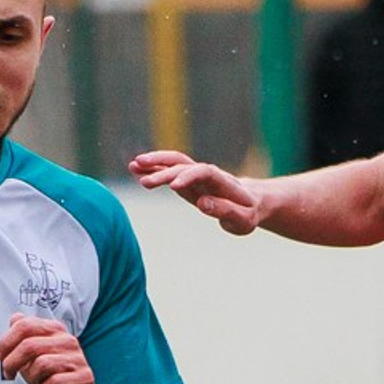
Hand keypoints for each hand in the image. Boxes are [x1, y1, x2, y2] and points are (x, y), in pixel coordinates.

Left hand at [0, 314, 107, 383]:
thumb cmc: (51, 375)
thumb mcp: (33, 354)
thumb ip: (24, 335)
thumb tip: (14, 319)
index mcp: (55, 329)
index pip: (24, 325)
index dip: (5, 342)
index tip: (1, 356)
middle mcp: (68, 340)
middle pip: (29, 345)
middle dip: (11, 362)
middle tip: (8, 373)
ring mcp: (77, 358)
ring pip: (41, 364)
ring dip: (32, 378)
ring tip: (37, 381)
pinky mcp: (83, 377)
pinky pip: (53, 382)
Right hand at [130, 150, 266, 235]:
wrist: (250, 201)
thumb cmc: (248, 213)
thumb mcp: (244, 219)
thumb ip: (226, 211)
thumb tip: (203, 203)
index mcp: (224, 182)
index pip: (205, 172)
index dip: (190, 177)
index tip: (174, 187)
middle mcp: (207, 174)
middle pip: (185, 166)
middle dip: (165, 172)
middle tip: (144, 182)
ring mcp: (196, 175)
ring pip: (174, 163)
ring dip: (155, 163)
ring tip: (133, 165)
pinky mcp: (187, 181)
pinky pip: (169, 171)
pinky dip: (154, 169)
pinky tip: (135, 169)